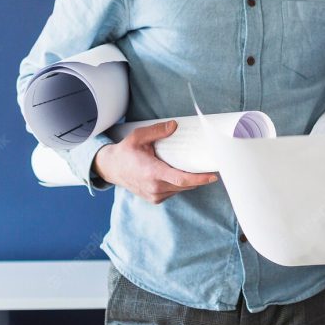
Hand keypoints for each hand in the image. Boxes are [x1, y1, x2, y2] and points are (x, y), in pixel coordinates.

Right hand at [93, 120, 217, 204]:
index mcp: (152, 173)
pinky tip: (180, 173)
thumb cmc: (126, 151)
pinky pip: (174, 191)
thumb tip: (174, 126)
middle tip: (211, 166)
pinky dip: (180, 184)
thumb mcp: (138, 136)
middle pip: (185, 185)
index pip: (182, 180)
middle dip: (200, 177)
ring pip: (181, 189)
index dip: (199, 179)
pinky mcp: (154, 199)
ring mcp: (154, 195)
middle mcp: (154, 187)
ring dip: (190, 180)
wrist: (111, 168)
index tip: (213, 176)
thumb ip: (156, 131)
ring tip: (196, 167)